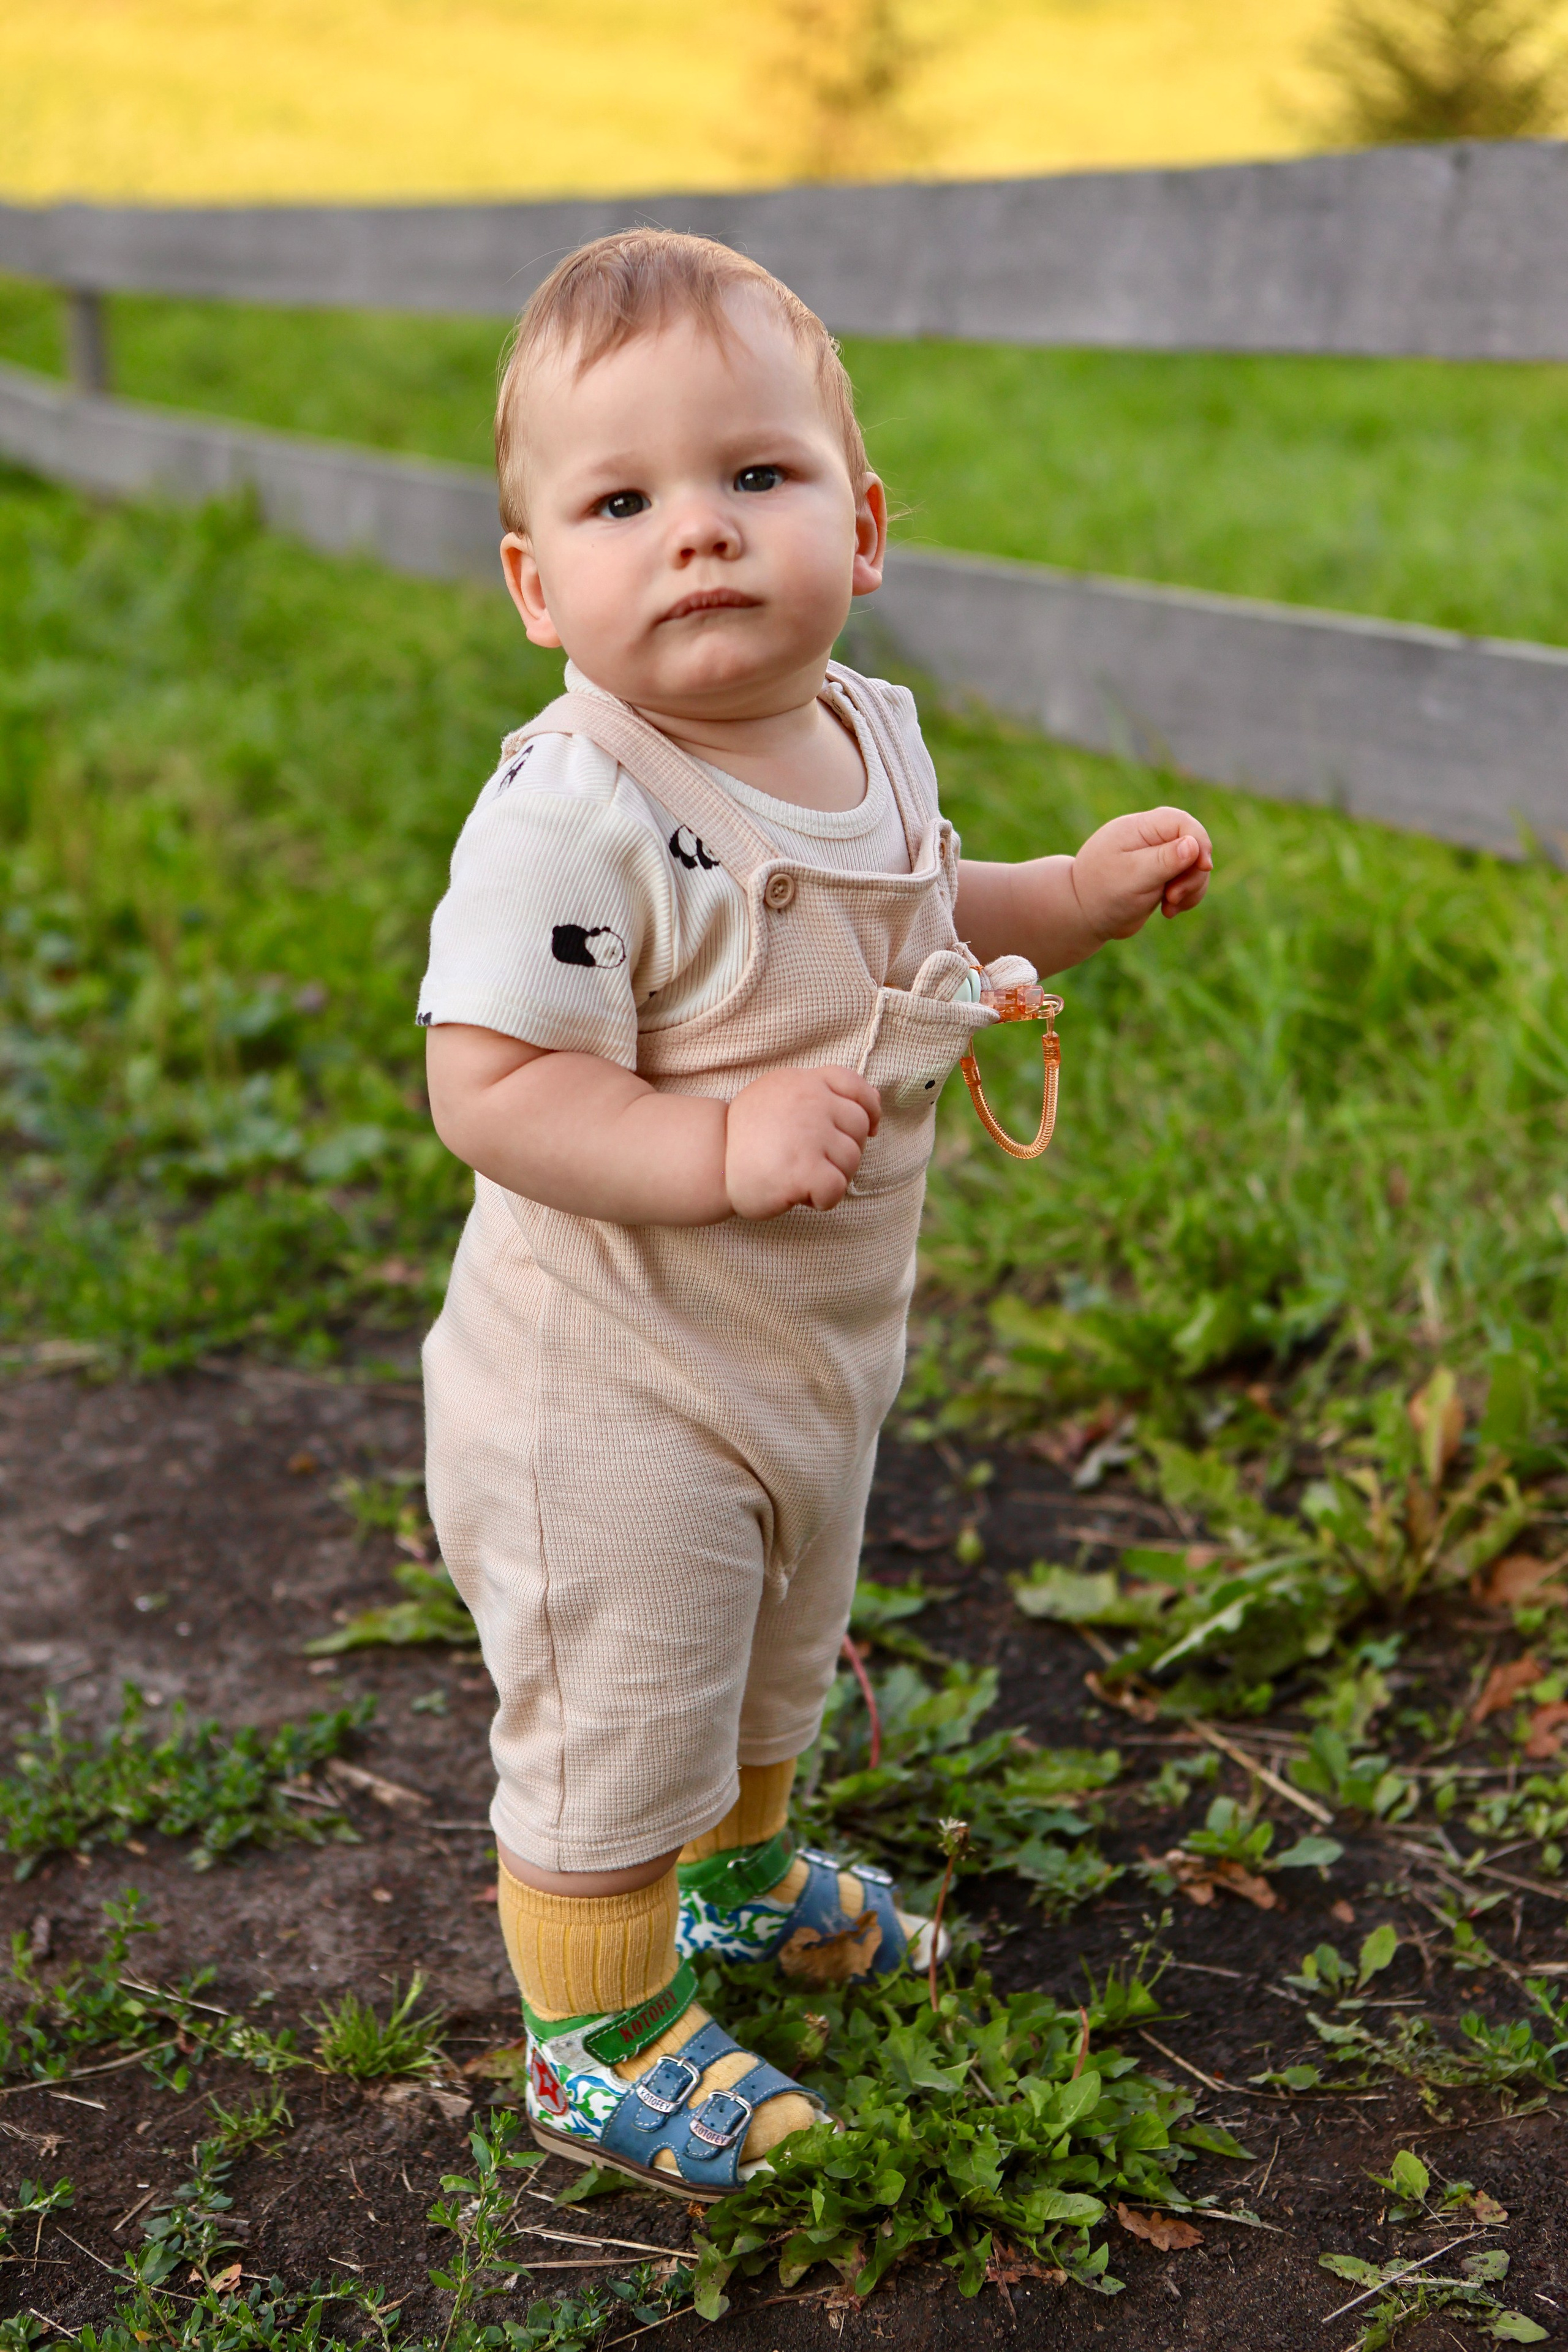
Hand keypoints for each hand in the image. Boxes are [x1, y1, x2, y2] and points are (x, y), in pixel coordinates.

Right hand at [724, 1066, 881, 1218]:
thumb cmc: (747, 1137)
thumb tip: (870, 1106)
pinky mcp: (803, 1169)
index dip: (869, 1109)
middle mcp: (809, 1101)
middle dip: (844, 1150)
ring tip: (799, 1176)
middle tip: (813, 1162)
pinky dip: (824, 1200)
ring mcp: (808, 1134)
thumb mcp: (777, 1097)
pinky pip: (837, 1188)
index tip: (869, 1128)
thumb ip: (816, 1094)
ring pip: (851, 1160)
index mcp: (802, 1081)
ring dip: (832, 1176)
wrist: (710, 1163)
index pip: (855, 1085)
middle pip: (858, 1127)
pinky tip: (802, 1196)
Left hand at [1070, 807, 1212, 939]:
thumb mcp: (1133, 877)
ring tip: (1169, 907)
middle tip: (1173, 897)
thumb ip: (1164, 861)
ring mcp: (1157, 858)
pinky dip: (1186, 897)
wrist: (1081, 915)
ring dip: (1191, 889)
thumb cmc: (1102, 893)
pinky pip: (1188, 882)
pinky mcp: (1162, 877)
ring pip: (1194, 866)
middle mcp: (1150, 839)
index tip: (1203, 867)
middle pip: (1193, 845)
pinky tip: (1168, 911)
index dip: (1199, 840)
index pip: (1181, 822)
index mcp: (1139, 828)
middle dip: (1193, 874)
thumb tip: (1193, 844)